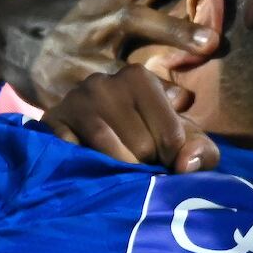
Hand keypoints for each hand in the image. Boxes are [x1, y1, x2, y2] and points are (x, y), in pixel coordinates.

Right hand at [0, 0, 241, 105]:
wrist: (2, 29)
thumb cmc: (72, 1)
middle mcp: (99, 18)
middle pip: (139, 19)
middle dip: (175, 30)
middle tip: (212, 42)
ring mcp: (79, 55)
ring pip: (116, 68)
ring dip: (151, 84)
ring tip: (184, 98)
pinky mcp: (63, 88)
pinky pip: (95, 106)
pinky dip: (119, 118)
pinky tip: (145, 135)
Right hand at [45, 65, 217, 172]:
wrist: (85, 136)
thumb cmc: (145, 138)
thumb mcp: (181, 141)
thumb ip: (202, 151)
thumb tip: (185, 165)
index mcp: (140, 77)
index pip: (171, 137)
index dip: (170, 161)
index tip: (163, 162)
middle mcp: (104, 82)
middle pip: (141, 148)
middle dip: (144, 167)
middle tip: (137, 166)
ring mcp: (74, 102)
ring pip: (110, 156)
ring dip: (119, 175)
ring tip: (119, 173)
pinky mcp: (51, 124)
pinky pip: (80, 160)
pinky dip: (90, 173)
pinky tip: (93, 170)